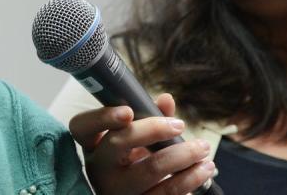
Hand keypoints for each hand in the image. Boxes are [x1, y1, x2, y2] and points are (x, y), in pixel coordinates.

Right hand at [68, 93, 215, 194]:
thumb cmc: (131, 162)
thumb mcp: (133, 141)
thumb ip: (148, 117)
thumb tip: (166, 100)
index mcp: (93, 146)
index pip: (82, 126)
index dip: (102, 117)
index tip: (127, 111)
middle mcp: (100, 168)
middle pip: (119, 143)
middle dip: (153, 129)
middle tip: (179, 124)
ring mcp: (117, 191)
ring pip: (151, 169)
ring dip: (183, 155)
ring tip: (202, 148)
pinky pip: (166, 193)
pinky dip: (190, 179)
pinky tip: (203, 169)